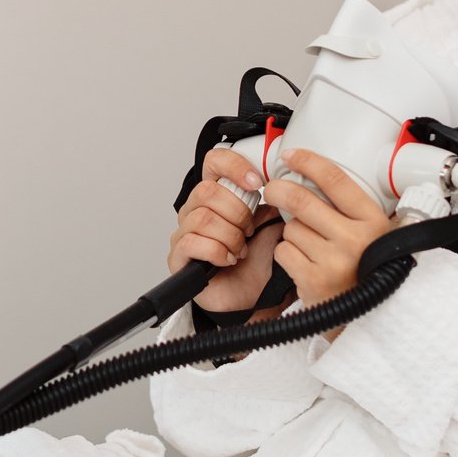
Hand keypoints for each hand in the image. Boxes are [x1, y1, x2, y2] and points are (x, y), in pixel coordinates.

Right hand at [167, 144, 286, 313]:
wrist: (251, 293)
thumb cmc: (256, 260)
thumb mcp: (270, 224)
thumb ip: (271, 200)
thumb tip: (278, 182)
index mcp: (216, 195)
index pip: (214, 162)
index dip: (233, 166)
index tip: (255, 183)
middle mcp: (195, 210)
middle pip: (207, 192)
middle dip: (237, 213)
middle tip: (249, 230)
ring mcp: (184, 232)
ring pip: (203, 219)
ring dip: (230, 236)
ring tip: (240, 250)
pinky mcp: (179, 256)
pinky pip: (192, 242)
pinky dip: (217, 251)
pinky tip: (228, 259)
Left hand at [263, 148, 397, 307]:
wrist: (368, 314)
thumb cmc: (367, 267)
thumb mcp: (373, 233)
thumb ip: (351, 208)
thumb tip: (313, 175)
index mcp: (372, 221)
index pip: (335, 180)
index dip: (309, 161)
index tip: (290, 155)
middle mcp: (355, 239)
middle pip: (302, 200)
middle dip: (279, 190)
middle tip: (272, 189)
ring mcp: (333, 261)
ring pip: (292, 228)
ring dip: (292, 232)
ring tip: (311, 246)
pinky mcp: (313, 280)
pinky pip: (284, 251)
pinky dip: (287, 254)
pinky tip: (304, 263)